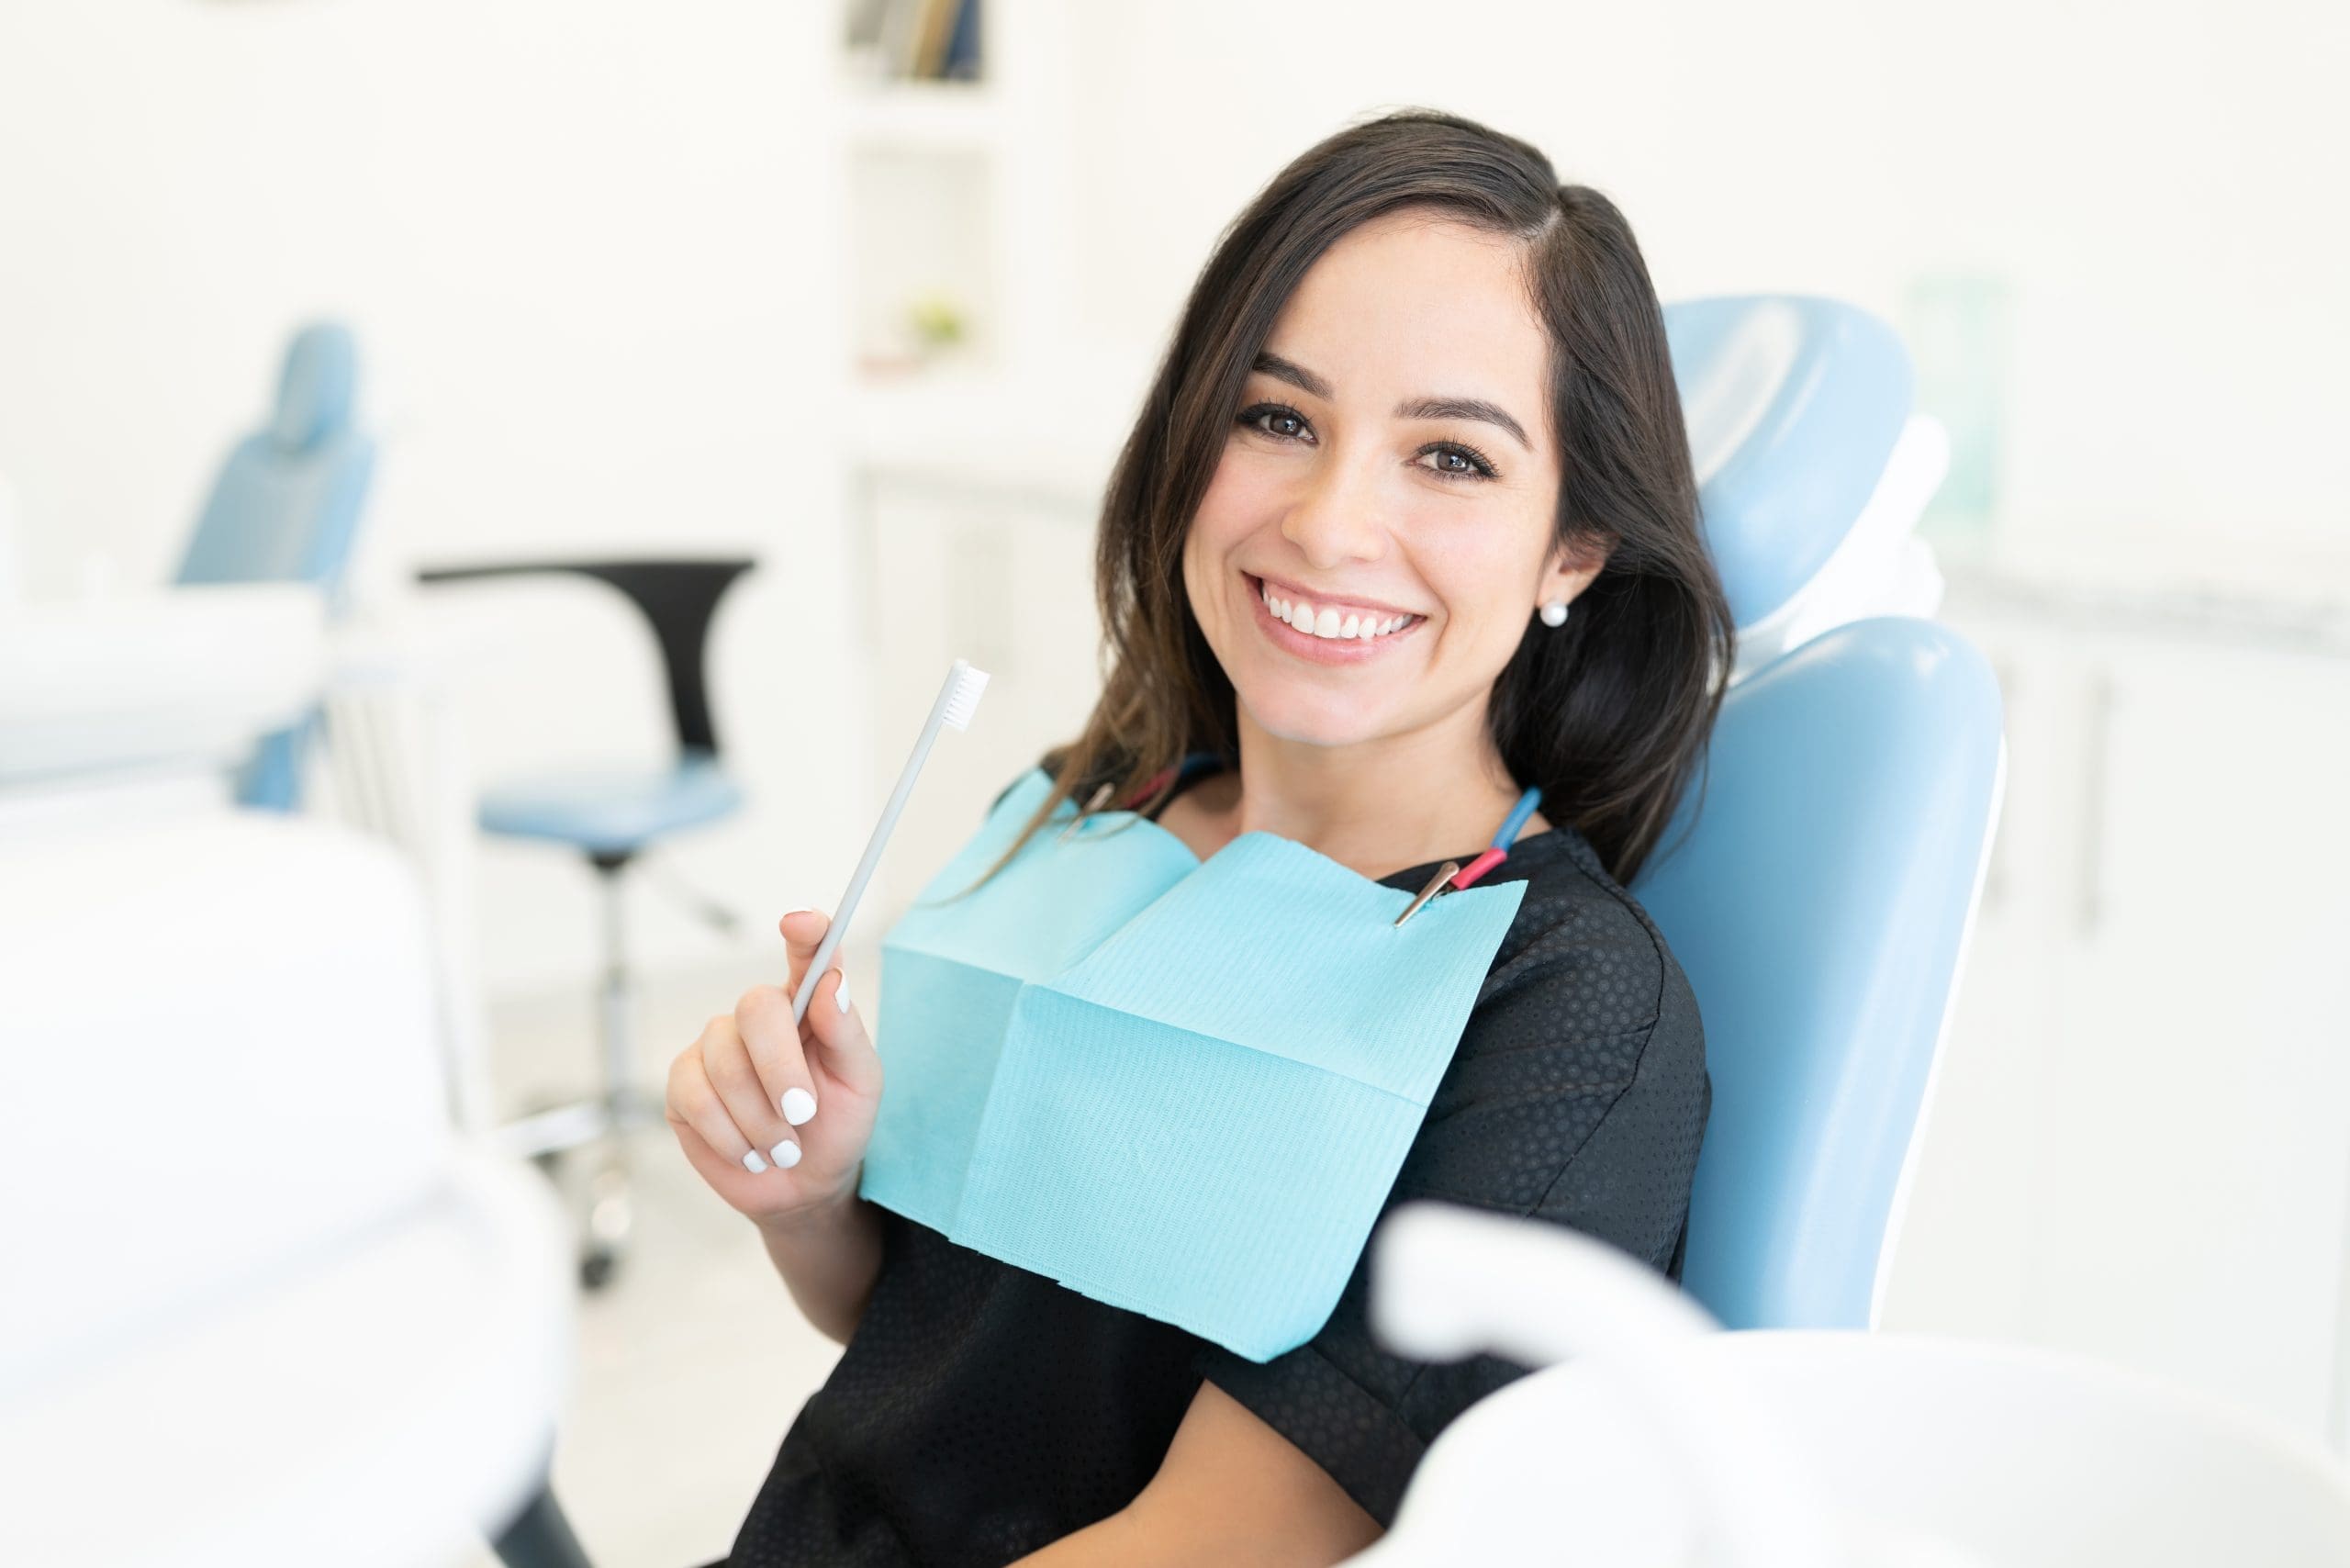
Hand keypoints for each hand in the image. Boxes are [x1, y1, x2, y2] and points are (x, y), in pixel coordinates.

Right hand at [665, 909, 883, 1228]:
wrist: (803, 1187)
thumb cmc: (838, 1126)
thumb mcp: (860, 1084)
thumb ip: (846, 1032)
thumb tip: (832, 982)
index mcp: (808, 1005)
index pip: (806, 954)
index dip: (805, 933)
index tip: (802, 922)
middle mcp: (759, 1017)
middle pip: (756, 1009)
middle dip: (781, 1069)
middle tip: (803, 1115)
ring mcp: (716, 1047)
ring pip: (725, 1063)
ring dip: (761, 1118)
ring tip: (784, 1146)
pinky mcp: (683, 1085)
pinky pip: (696, 1098)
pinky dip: (730, 1135)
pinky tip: (751, 1152)